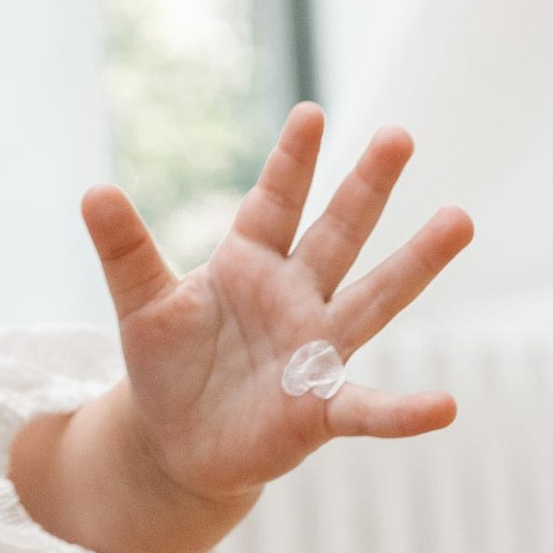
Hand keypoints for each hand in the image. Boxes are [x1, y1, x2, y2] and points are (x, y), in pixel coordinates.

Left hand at [21, 108, 470, 552]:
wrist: (177, 442)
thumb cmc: (169, 364)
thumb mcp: (141, 303)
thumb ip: (124, 251)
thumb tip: (92, 191)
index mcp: (250, 263)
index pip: (274, 202)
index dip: (290, 160)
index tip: (310, 110)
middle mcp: (295, 297)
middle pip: (337, 234)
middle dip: (365, 186)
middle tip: (400, 134)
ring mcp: (315, 351)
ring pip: (373, 300)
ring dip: (416, 263)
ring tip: (460, 218)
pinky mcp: (319, 409)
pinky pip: (369, 410)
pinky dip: (405, 411)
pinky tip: (446, 407)